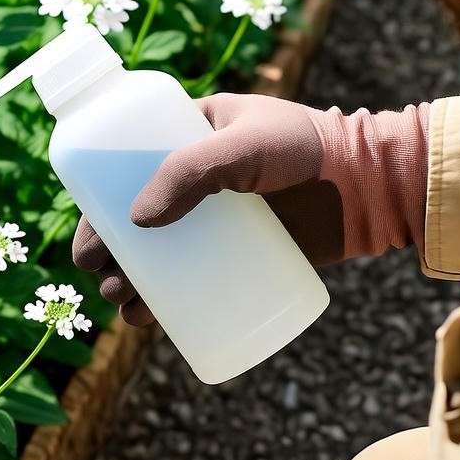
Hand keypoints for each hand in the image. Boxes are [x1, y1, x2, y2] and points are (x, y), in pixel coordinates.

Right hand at [72, 93, 348, 325]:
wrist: (371, 184)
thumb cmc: (307, 148)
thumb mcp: (241, 144)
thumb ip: (189, 173)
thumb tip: (136, 224)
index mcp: (180, 139)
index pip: (118, 172)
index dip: (92, 208)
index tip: (88, 239)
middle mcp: (188, 182)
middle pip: (128, 222)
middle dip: (105, 255)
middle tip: (102, 276)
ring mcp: (211, 222)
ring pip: (153, 258)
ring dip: (127, 285)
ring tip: (125, 304)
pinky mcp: (236, 257)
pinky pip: (189, 283)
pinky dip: (163, 305)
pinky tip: (148, 320)